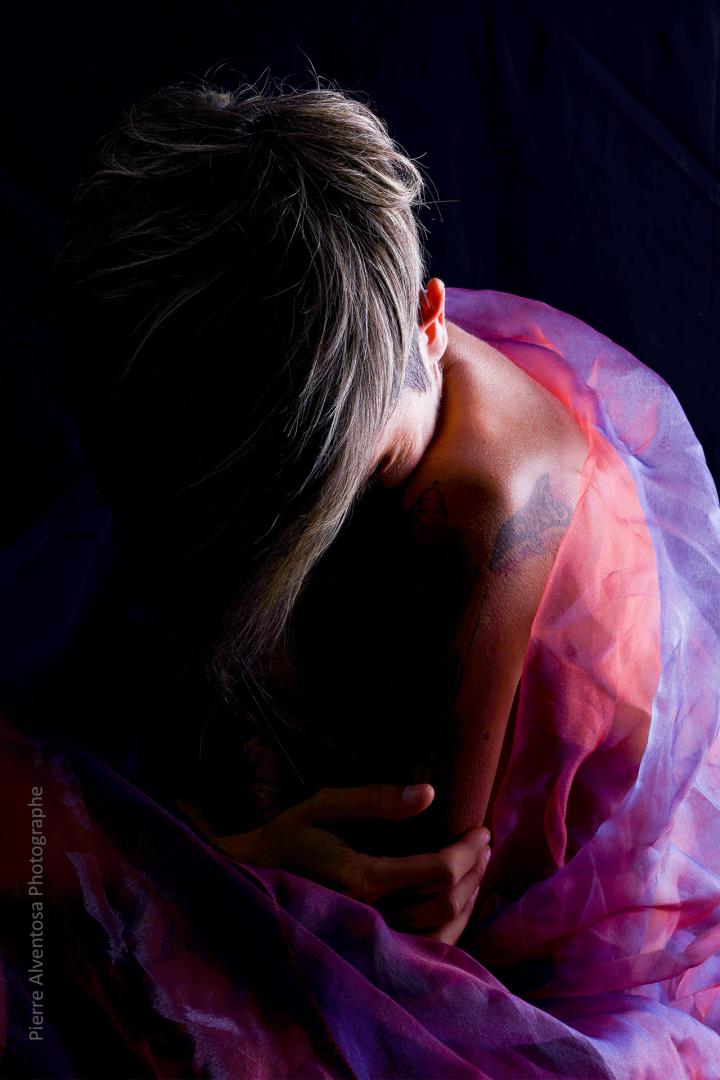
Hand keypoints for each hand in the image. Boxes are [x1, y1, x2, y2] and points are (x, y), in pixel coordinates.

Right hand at [217, 783, 491, 946]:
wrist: (249, 882)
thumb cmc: (287, 837)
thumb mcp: (324, 805)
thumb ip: (375, 799)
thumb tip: (429, 794)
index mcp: (362, 878)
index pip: (437, 871)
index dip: (467, 851)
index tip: (482, 830)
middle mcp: (370, 916)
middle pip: (446, 902)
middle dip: (474, 871)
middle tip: (484, 843)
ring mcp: (370, 939)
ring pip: (440, 932)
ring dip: (468, 898)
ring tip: (476, 867)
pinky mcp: (370, 949)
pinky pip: (423, 946)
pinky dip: (449, 923)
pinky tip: (455, 899)